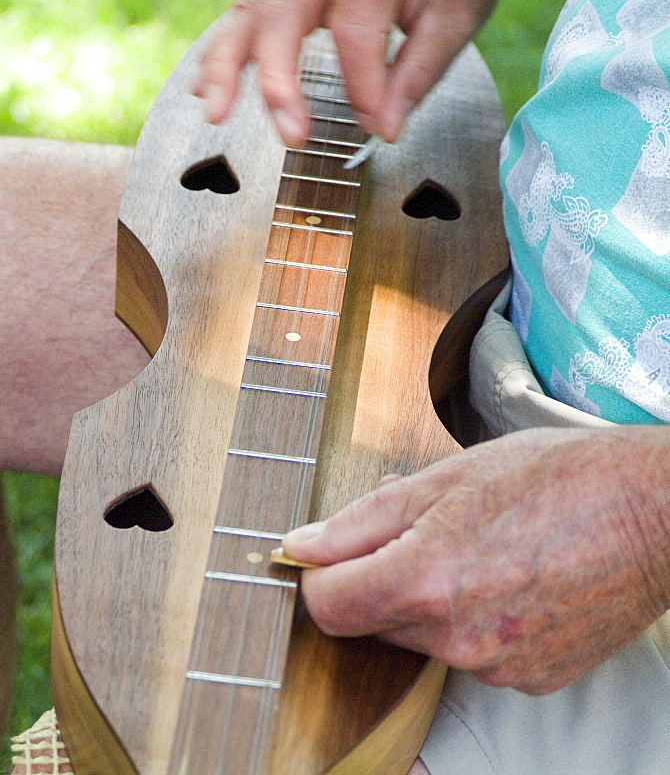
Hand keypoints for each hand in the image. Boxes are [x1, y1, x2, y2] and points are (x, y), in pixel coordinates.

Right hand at [194, 0, 510, 144]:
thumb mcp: (458, 18)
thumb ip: (417, 75)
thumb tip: (382, 130)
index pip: (356, 26)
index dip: (362, 83)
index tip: (376, 125)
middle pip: (283, 10)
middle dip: (277, 79)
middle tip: (291, 135)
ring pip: (250, 10)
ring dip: (227, 65)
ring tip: (216, 113)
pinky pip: (247, 14)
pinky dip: (224, 53)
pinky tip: (206, 89)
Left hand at [283, 427, 669, 693]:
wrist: (648, 512)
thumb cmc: (553, 477)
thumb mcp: (445, 478)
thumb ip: (362, 519)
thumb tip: (301, 545)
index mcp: (425, 582)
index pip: (326, 605)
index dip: (321, 572)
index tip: (335, 550)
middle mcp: (456, 640)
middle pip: (375, 621)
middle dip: (382, 576)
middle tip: (428, 527)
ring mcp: (496, 667)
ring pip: (425, 637)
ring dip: (431, 598)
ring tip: (480, 546)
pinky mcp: (529, 680)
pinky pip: (473, 653)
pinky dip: (475, 620)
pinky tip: (510, 577)